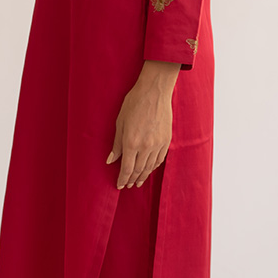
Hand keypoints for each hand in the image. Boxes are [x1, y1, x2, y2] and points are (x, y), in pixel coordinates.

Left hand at [106, 61, 180, 187]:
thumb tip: (111, 160)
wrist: (154, 92)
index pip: (127, 169)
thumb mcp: (120, 123)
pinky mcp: (166, 140)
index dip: (122, 179)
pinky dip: (153, 167)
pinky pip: (159, 159)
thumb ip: (117, 144)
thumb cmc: (134, 103)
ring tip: (138, 182)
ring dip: (143, 176)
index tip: (119, 185)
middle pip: (138, 170)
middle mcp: (146, 146)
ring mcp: (158, 144)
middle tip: (128, 185)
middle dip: (132, 179)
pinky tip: (149, 170)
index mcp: (131, 142)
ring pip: (150, 167)